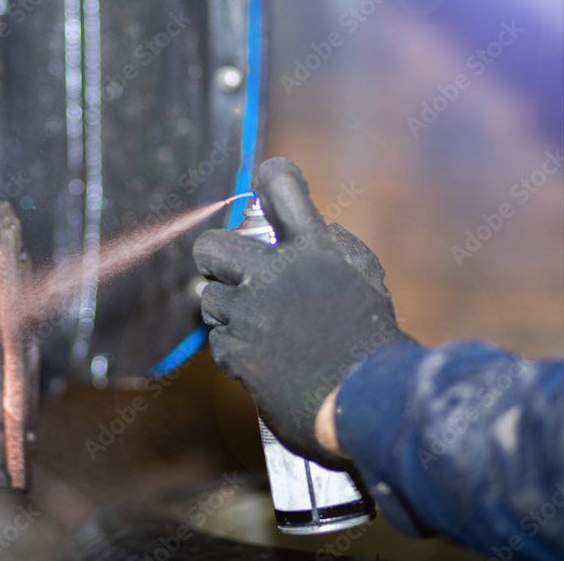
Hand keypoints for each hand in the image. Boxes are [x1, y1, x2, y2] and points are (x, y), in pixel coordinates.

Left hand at [193, 158, 413, 466]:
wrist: (367, 401)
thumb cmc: (371, 341)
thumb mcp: (365, 280)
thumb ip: (336, 248)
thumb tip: (317, 226)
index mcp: (313, 250)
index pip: (282, 189)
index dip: (270, 178)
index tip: (265, 182)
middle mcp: (276, 273)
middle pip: (210, 245)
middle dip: (213, 259)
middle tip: (229, 274)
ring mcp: (253, 312)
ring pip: (209, 298)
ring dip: (227, 313)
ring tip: (258, 329)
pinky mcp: (238, 350)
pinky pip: (217, 340)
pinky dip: (234, 352)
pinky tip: (262, 362)